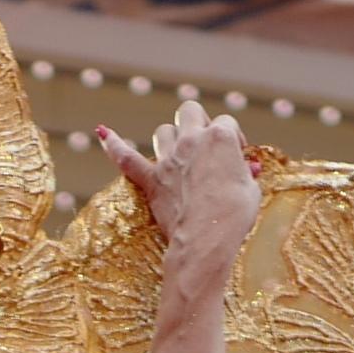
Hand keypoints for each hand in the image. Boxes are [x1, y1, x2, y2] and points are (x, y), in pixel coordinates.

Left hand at [98, 99, 257, 295]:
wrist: (205, 241)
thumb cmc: (234, 217)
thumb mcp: (250, 190)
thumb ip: (244, 173)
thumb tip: (246, 169)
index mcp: (220, 137)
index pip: (227, 124)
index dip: (234, 138)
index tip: (237, 157)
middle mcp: (192, 141)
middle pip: (190, 111)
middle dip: (198, 122)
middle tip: (206, 144)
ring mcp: (169, 159)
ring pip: (163, 131)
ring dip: (172, 137)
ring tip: (180, 152)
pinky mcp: (152, 180)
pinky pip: (126, 158)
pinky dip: (114, 145)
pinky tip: (102, 133)